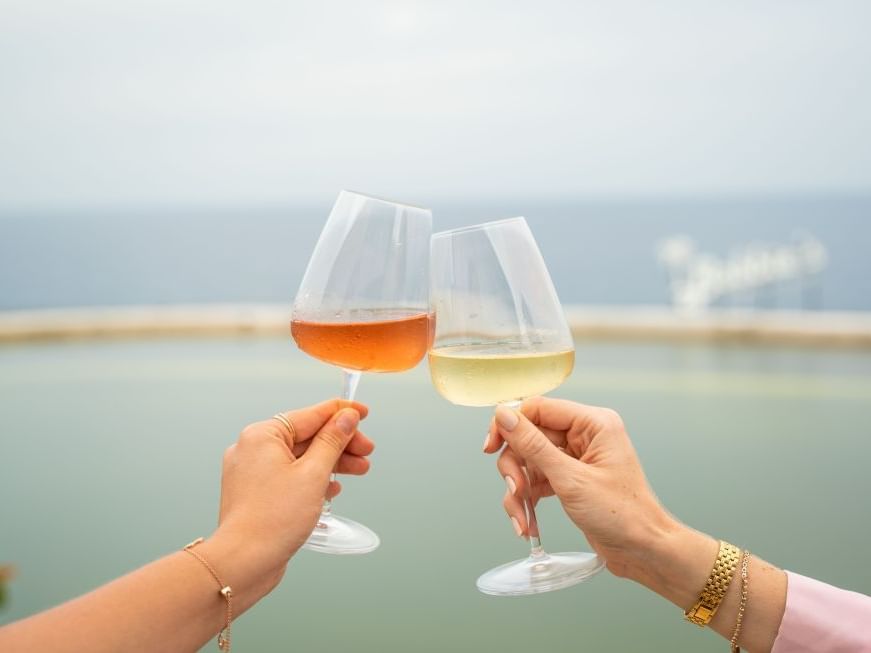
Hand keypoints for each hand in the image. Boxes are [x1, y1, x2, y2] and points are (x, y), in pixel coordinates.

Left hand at [208, 399, 373, 592]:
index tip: (362, 411)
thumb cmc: (272, 520)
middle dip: (340, 443)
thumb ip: (332, 441)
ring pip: (300, 458)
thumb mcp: (313, 474)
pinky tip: (332, 489)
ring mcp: (253, 472)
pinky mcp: (257, 493)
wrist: (244, 562)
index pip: (310, 415)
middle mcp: (253, 449)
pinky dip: (313, 479)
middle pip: (307, 436)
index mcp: (262, 436)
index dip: (340, 413)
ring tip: (359, 470)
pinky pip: (290, 476)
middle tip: (366, 451)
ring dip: (331, 462)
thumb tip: (346, 418)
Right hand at [485, 397, 675, 577]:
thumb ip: (533, 446)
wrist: (644, 551)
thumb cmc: (623, 515)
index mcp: (593, 423)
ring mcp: (577, 458)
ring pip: (529, 461)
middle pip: (529, 437)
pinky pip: (537, 480)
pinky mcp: (570, 479)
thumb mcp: (570, 479)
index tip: (490, 447)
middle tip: (514, 490)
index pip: (538, 408)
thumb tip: (504, 415)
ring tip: (522, 517)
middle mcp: (585, 435)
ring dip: (519, 489)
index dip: (510, 425)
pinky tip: (528, 523)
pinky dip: (528, 500)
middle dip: (516, 467)